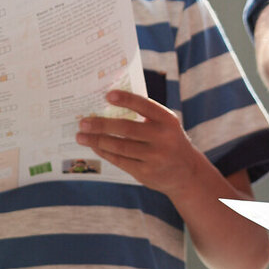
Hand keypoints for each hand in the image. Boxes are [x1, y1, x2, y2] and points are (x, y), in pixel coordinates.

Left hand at [77, 90, 215, 197]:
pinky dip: (104, 152)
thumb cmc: (168, 141)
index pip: (145, 106)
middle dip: (101, 125)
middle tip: (83, 122)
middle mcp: (163, 138)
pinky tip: (94, 146)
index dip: (126, 100)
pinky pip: (119, 160)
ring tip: (81, 136)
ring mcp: (155, 157)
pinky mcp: (146, 172)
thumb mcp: (165, 126)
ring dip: (96, 140)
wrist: (187, 173)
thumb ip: (145, 117)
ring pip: (119, 147)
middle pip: (127, 128)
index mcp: (168, 120)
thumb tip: (107, 107)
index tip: (107, 95)